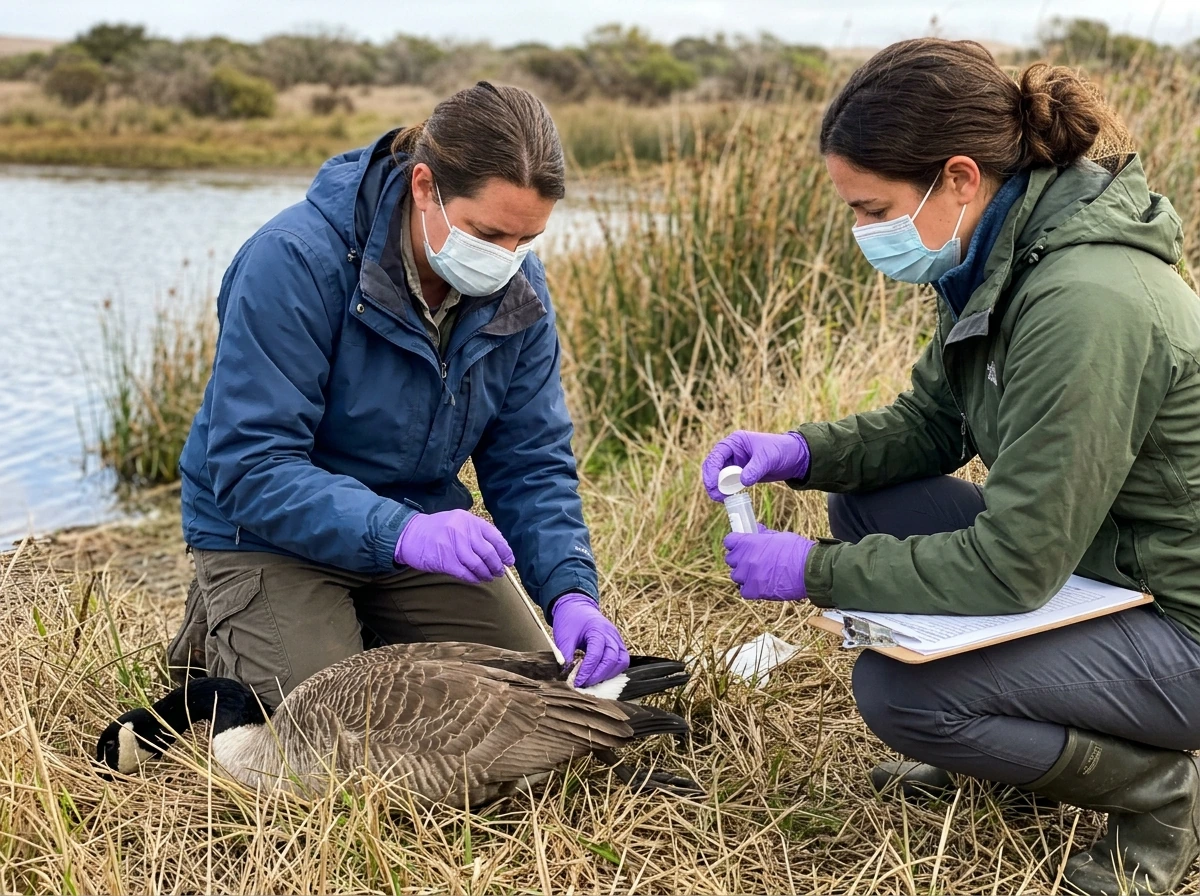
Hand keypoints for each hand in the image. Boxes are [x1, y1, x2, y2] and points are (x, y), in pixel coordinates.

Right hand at [394, 510, 514, 582]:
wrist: (411, 534)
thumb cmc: (437, 529)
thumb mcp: (458, 522)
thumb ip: (476, 532)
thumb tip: (498, 550)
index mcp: (469, 520)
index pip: (494, 536)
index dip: (505, 550)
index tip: (509, 560)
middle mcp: (463, 531)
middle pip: (488, 552)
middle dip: (497, 565)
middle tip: (499, 572)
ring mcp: (454, 546)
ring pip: (478, 565)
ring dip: (486, 574)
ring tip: (489, 577)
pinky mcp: (446, 560)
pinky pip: (465, 573)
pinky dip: (473, 578)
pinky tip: (476, 579)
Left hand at [551, 593, 630, 686]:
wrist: (577, 606)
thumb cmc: (570, 619)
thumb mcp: (563, 636)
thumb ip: (565, 656)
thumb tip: (567, 675)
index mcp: (597, 629)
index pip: (596, 654)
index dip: (587, 671)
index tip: (577, 682)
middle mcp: (611, 634)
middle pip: (612, 660)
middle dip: (598, 676)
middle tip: (583, 684)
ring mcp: (617, 638)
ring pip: (621, 662)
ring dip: (608, 675)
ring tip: (592, 681)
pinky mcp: (618, 644)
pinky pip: (622, 660)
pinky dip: (614, 670)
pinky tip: (601, 675)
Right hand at [702, 431, 809, 501]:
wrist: (793, 458)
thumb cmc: (781, 450)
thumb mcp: (768, 457)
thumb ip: (755, 468)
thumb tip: (743, 482)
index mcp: (735, 442)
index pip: (716, 455)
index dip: (712, 470)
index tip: (713, 485)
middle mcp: (731, 452)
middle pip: (713, 467)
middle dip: (712, 481)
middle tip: (716, 496)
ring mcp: (734, 463)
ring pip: (718, 477)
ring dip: (717, 488)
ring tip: (722, 499)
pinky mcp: (739, 474)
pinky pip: (727, 483)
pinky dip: (725, 491)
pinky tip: (728, 498)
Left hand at [723, 527, 814, 600]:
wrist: (809, 570)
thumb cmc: (797, 551)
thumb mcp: (778, 536)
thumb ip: (763, 536)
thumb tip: (756, 531)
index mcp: (749, 542)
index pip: (730, 541)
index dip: (735, 542)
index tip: (741, 544)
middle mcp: (745, 559)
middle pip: (731, 559)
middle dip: (740, 559)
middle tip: (752, 559)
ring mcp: (748, 576)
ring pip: (736, 575)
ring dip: (744, 574)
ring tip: (758, 573)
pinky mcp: (754, 591)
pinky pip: (744, 590)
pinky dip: (750, 588)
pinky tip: (760, 584)